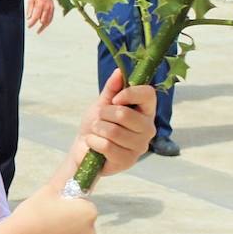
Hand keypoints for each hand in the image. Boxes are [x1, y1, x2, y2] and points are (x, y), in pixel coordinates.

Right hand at [0, 184, 97, 233]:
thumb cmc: (33, 214)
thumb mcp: (48, 190)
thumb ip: (65, 178)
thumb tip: (74, 165)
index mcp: (88, 213)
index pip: (84, 206)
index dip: (69, 206)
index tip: (54, 209)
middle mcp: (90, 233)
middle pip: (82, 225)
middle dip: (69, 223)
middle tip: (47, 222)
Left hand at [26, 0, 53, 33]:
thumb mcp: (30, 0)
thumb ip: (30, 9)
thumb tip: (28, 18)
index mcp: (40, 4)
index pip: (36, 17)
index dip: (32, 23)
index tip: (29, 26)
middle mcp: (47, 7)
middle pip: (43, 20)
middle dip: (38, 25)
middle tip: (33, 28)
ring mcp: (51, 8)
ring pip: (48, 21)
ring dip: (43, 26)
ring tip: (39, 31)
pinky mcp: (53, 9)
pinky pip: (51, 18)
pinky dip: (47, 23)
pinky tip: (44, 26)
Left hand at [55, 69, 156, 185]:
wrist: (84, 149)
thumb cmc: (97, 125)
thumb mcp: (102, 103)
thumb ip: (112, 89)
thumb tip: (119, 71)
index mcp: (146, 111)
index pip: (149, 94)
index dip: (129, 93)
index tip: (114, 99)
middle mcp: (148, 129)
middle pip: (125, 114)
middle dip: (104, 114)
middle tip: (99, 118)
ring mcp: (139, 147)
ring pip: (114, 131)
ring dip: (97, 128)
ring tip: (96, 131)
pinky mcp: (128, 161)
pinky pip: (106, 146)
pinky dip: (93, 141)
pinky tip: (94, 143)